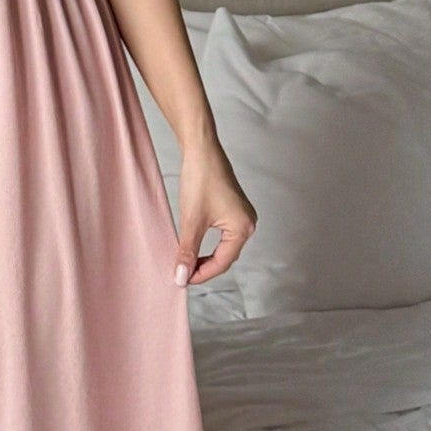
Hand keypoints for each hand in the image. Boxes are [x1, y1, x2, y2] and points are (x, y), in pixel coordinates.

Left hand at [173, 141, 256, 286]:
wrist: (202, 150)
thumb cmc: (200, 180)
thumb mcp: (191, 221)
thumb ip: (187, 252)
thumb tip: (181, 277)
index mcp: (243, 228)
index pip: (222, 263)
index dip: (201, 274)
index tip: (182, 280)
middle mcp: (248, 224)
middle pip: (226, 257)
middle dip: (204, 268)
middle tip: (182, 274)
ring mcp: (243, 217)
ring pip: (224, 248)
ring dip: (206, 257)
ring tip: (186, 263)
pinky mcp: (235, 210)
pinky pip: (224, 236)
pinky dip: (209, 245)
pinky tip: (194, 247)